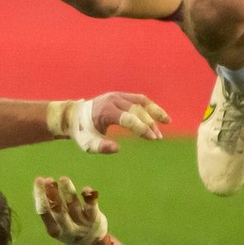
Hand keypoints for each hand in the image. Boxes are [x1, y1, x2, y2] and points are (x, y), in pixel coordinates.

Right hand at [33, 176, 107, 244]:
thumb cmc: (68, 227)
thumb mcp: (57, 221)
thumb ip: (50, 205)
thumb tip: (43, 182)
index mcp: (54, 230)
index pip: (45, 213)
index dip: (40, 196)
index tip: (39, 180)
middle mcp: (68, 229)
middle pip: (59, 211)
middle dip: (53, 195)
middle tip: (48, 179)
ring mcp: (82, 224)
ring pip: (74, 206)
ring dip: (68, 192)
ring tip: (63, 179)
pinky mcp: (95, 219)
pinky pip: (92, 208)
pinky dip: (89, 199)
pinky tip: (86, 189)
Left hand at [48, 92, 170, 153]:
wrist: (75, 115)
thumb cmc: (83, 132)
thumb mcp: (88, 143)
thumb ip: (101, 147)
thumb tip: (117, 149)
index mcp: (105, 111)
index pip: (127, 118)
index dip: (141, 128)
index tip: (152, 138)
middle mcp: (113, 100)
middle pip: (136, 110)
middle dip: (149, 124)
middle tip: (157, 138)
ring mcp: (118, 96)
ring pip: (141, 101)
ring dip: (155, 111)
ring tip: (167, 122)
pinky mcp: (122, 96)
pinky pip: (140, 100)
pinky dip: (151, 107)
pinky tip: (161, 116)